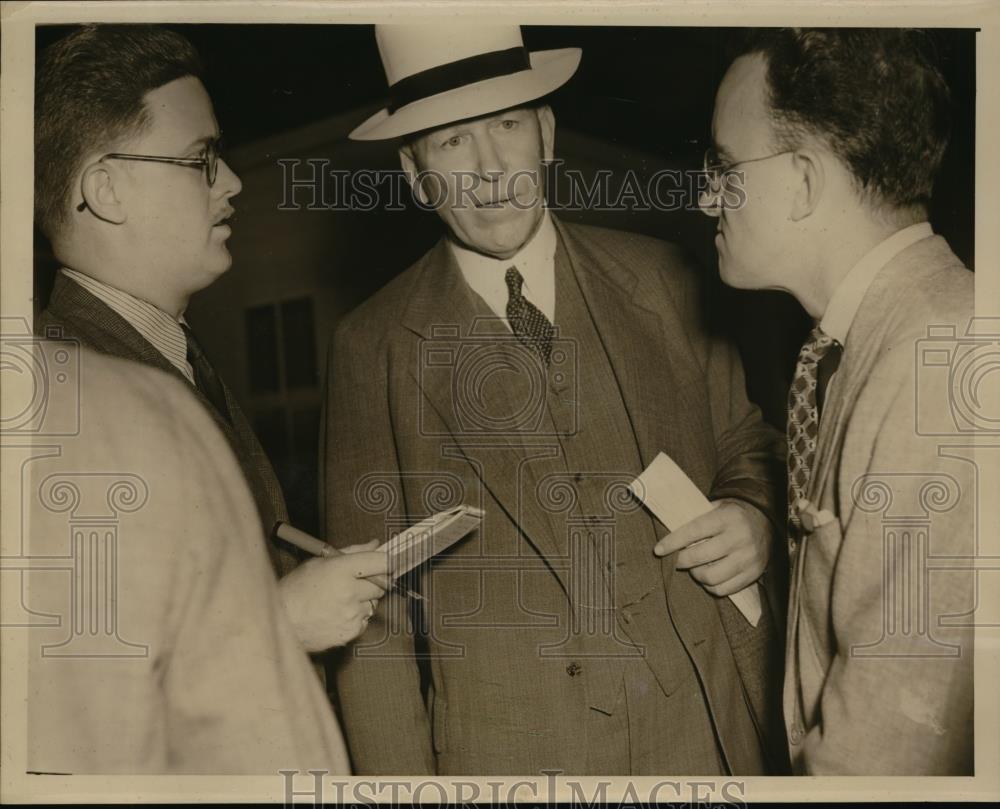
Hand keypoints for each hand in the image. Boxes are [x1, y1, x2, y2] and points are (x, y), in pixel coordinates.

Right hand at [279, 539, 387, 651]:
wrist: (281, 622)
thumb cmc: (297, 589)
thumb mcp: (320, 562)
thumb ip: (352, 552)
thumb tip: (374, 545)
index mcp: (341, 570)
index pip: (380, 561)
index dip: (388, 561)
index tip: (390, 561)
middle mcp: (350, 591)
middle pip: (380, 584)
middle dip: (370, 583)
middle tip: (351, 583)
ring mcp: (351, 614)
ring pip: (373, 603)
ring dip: (362, 601)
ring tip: (339, 600)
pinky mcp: (351, 631)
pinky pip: (365, 620)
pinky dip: (356, 617)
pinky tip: (337, 614)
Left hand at [653, 498, 771, 595]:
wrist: (764, 521)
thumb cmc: (730, 515)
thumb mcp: (715, 507)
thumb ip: (695, 518)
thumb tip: (667, 532)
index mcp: (727, 518)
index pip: (695, 531)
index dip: (674, 542)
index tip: (658, 550)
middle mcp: (740, 538)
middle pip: (701, 557)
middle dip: (682, 560)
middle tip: (676, 560)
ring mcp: (748, 558)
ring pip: (711, 577)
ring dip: (696, 574)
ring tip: (694, 567)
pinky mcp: (753, 574)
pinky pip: (724, 589)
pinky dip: (710, 586)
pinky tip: (707, 576)